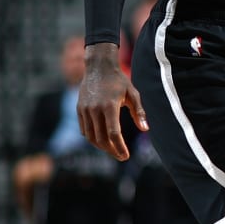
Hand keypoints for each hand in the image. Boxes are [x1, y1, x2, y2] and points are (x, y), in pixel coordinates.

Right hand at [77, 43, 147, 160]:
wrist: (98, 67)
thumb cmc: (119, 80)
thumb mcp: (133, 94)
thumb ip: (139, 112)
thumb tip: (145, 129)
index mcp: (109, 106)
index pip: (113, 133)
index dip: (119, 147)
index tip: (126, 156)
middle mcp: (94, 109)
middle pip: (101, 139)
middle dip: (112, 150)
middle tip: (121, 156)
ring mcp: (84, 110)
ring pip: (90, 137)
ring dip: (101, 146)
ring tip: (113, 150)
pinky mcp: (79, 109)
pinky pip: (84, 130)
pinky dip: (92, 138)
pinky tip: (102, 141)